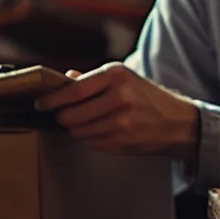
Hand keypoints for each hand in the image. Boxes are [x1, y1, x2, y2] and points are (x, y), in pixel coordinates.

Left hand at [35, 63, 200, 161]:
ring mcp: (121, 122)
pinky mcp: (121, 141)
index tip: (41, 104)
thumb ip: (91, 79)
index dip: (52, 100)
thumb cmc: (147, 97)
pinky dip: (89, 138)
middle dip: (62, 117)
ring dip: (75, 129)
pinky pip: (90, 142)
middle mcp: (119, 98)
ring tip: (84, 122)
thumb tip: (64, 78)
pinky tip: (100, 131)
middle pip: (70, 115)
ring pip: (77, 131)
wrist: (178, 122)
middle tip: (63, 115)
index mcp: (116, 76)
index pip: (73, 91)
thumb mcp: (123, 78)